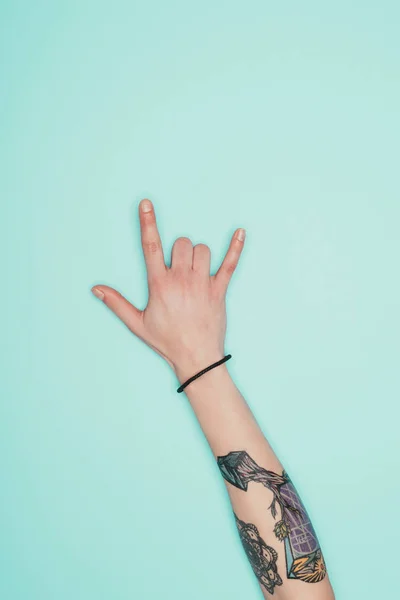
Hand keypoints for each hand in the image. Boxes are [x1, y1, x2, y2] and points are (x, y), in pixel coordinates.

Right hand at [91, 199, 244, 382]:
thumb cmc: (166, 341)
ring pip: (202, 249)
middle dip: (178, 250)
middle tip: (178, 268)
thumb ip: (116, 303)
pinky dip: (236, 247)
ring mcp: (202, 283)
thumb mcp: (137, 323)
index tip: (146, 204)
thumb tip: (96, 289)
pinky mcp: (219, 290)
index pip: (151, 246)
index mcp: (160, 284)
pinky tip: (240, 232)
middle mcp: (181, 279)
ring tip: (194, 270)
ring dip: (197, 254)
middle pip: (181, 243)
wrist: (196, 358)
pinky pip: (229, 264)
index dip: (148, 222)